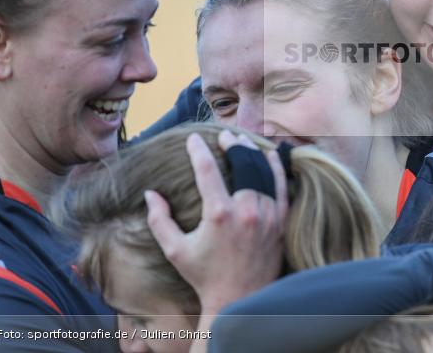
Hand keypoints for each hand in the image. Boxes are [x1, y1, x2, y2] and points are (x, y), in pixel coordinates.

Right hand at [144, 130, 288, 313]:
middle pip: (241, 162)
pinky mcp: (281, 220)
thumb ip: (160, 220)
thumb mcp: (175, 250)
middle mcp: (246, 210)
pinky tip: (268, 156)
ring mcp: (267, 214)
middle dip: (231, 144)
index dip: (199, 150)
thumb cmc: (204, 275)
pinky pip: (281, 185)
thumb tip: (151, 193)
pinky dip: (275, 167)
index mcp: (218, 214)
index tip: (193, 139)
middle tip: (223, 135)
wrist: (240, 297)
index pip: (207, 169)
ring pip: (263, 170)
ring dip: (252, 152)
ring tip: (241, 141)